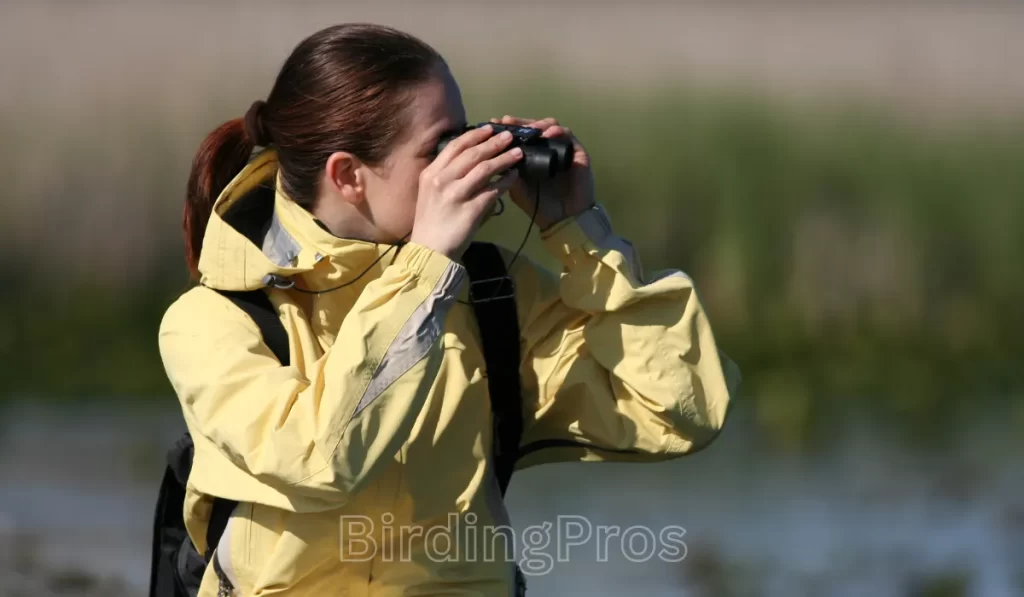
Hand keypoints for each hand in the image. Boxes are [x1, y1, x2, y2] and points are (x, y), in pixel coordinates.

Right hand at [411, 125, 522, 259]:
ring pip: (484, 169)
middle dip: (493, 143)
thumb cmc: (432, 221)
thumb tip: (470, 158)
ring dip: (503, 159)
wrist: (431, 250)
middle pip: (472, 154)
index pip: (455, 147)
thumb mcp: (430, 192)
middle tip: (509, 137)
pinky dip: (505, 182)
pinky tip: (513, 176)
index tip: (489, 129)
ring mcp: (455, 195)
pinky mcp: (470, 210)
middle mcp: (441, 180)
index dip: (474, 136)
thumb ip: (447, 175)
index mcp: (431, 173)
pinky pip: (492, 191)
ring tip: (517, 153)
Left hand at [490, 115, 595, 229]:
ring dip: (539, 124)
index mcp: (531, 156)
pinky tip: (547, 134)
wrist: (563, 220)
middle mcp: (546, 150)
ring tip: (528, 128)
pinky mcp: (577, 153)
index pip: (520, 135)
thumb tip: (495, 154)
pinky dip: (558, 132)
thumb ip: (508, 173)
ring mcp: (561, 150)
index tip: (494, 124)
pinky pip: (568, 136)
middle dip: (520, 122)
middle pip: (534, 127)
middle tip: (508, 122)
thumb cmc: (540, 206)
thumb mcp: (517, 189)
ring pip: (551, 127)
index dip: (508, 128)